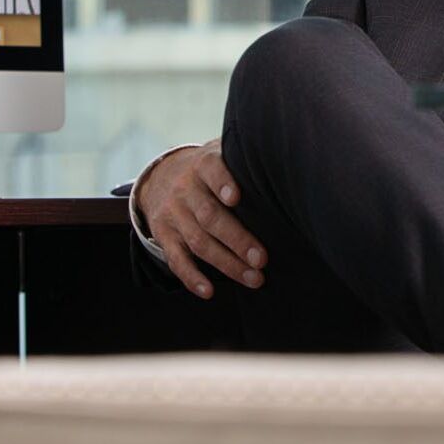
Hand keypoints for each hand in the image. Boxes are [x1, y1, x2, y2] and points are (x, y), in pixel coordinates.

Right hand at [137, 140, 267, 298]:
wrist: (160, 176)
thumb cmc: (208, 169)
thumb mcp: (219, 153)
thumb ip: (242, 158)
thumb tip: (283, 163)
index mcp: (203, 165)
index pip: (212, 170)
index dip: (223, 183)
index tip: (236, 198)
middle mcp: (185, 190)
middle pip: (210, 216)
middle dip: (237, 239)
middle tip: (261, 259)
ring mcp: (173, 214)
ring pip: (198, 242)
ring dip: (226, 263)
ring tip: (253, 278)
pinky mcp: (164, 236)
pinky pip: (176, 260)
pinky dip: (192, 277)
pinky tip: (209, 291)